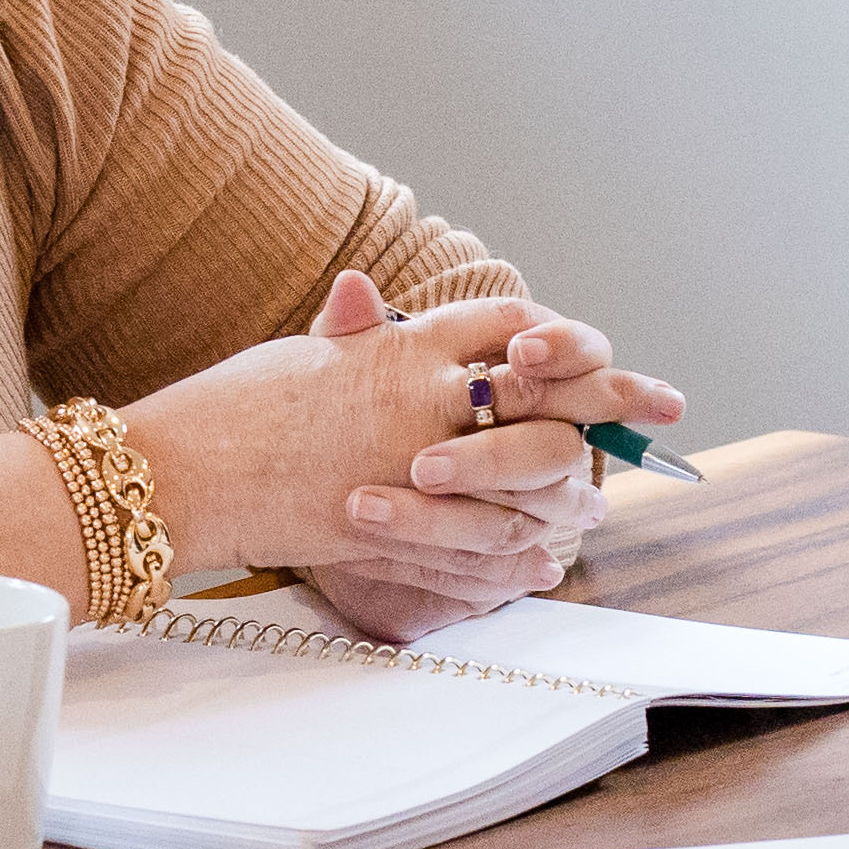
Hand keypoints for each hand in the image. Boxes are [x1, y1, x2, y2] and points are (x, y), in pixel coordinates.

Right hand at [119, 274, 681, 637]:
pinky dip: (521, 545)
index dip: (561, 335)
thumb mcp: (301, 353)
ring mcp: (411, 458)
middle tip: (662, 402)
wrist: (186, 467)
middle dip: (611, 396)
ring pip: (526, 468)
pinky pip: (482, 534)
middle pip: (544, 389)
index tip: (599, 347)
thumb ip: (347, 333)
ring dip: (572, 485)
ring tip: (600, 499)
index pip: (507, 323)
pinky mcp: (396, 518)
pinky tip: (542, 553)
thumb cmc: (234, 407)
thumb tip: (362, 295)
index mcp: (402, 345)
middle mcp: (420, 395)